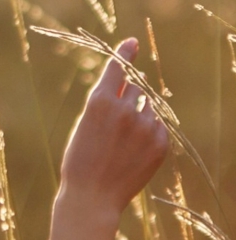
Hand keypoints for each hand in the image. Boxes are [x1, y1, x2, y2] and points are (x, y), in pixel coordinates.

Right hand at [60, 38, 168, 215]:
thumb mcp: (85, 123)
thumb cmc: (81, 160)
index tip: (133, 42)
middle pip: (136, 87)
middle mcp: (125, 109)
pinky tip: (133, 153)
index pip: (118, 67)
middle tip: (117, 120)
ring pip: (148, 108)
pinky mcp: (160, 144)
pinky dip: (149, 134)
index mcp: (100, 101)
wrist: (92, 197)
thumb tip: (135, 86)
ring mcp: (144, 127)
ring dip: (139, 117)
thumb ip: (107, 102)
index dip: (126, 53)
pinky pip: (158, 127)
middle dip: (130, 96)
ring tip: (122, 143)